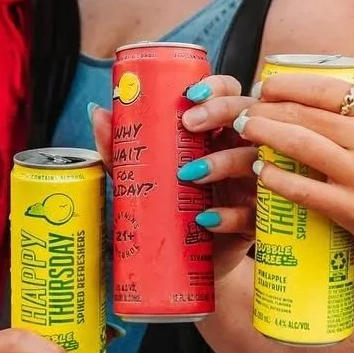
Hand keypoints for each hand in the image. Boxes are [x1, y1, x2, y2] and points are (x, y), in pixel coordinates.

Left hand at [90, 78, 258, 280]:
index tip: (190, 93)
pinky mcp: (255, 221)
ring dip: (223, 161)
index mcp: (219, 132)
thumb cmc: (173, 209)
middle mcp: (241, 150)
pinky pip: (252, 213)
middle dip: (221, 111)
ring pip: (253, 161)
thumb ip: (123, 148)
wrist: (191, 265)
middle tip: (189, 122)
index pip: (230, 94)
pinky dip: (228, 215)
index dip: (217, 87)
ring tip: (189, 174)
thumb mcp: (145, 176)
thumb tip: (98, 112)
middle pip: (249, 116)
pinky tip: (205, 219)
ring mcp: (252, 184)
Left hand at [238, 73, 353, 278]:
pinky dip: (277, 178)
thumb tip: (305, 99)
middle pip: (307, 114)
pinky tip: (262, 171)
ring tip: (245, 131)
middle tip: (245, 110)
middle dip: (268, 109)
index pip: (328, 88)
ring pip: (301, 144)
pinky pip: (304, 189)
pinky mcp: (353, 209)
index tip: (265, 86)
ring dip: (265, 134)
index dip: (290, 84)